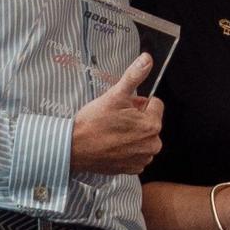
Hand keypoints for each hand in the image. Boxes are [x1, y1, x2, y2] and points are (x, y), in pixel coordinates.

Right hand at [70, 54, 164, 176]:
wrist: (74, 148)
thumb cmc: (93, 123)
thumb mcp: (115, 95)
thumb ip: (134, 76)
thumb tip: (147, 60)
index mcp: (152, 125)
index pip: (155, 104)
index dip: (138, 102)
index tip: (122, 107)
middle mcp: (152, 145)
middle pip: (149, 122)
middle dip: (136, 118)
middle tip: (115, 119)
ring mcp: (142, 158)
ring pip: (142, 137)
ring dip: (132, 134)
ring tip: (112, 132)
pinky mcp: (132, 169)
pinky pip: (135, 153)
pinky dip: (126, 148)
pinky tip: (112, 145)